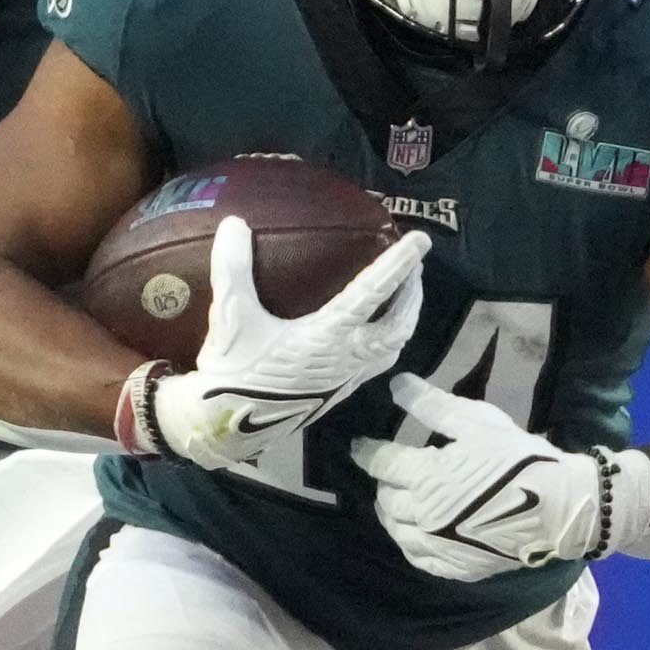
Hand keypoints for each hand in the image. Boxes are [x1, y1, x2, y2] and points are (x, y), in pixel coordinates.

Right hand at [135, 218, 429, 471]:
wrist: (228, 427)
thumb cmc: (233, 372)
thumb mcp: (231, 318)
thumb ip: (232, 269)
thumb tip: (234, 223)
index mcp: (326, 337)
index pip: (372, 294)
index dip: (397, 265)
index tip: (421, 240)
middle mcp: (345, 358)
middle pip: (399, 325)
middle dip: (412, 293)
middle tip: (416, 265)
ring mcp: (346, 378)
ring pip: (394, 347)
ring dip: (406, 318)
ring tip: (405, 294)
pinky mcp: (340, 391)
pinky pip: (378, 362)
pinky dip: (389, 339)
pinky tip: (376, 330)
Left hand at [353, 375, 634, 581]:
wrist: (560, 507)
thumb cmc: (518, 458)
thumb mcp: (477, 422)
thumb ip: (432, 405)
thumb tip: (396, 385)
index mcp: (424, 477)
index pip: (382, 463)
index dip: (367, 451)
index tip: (359, 446)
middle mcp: (422, 516)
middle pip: (386, 499)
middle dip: (382, 483)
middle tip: (386, 473)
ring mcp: (437, 546)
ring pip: (397, 532)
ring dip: (391, 514)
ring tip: (396, 502)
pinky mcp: (455, 567)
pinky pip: (419, 557)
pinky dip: (410, 543)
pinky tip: (416, 534)